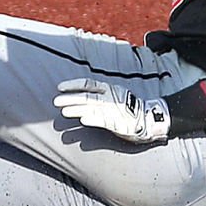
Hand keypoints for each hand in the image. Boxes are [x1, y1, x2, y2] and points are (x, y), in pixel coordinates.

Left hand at [53, 78, 168, 143]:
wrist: (148, 117)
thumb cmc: (129, 108)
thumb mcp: (115, 95)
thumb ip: (99, 95)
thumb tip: (80, 98)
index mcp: (109, 88)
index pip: (88, 83)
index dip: (73, 84)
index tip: (59, 87)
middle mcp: (110, 97)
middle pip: (87, 96)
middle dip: (71, 98)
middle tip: (56, 101)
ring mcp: (114, 109)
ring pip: (93, 108)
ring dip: (77, 109)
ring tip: (64, 112)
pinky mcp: (118, 122)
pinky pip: (104, 120)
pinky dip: (93, 119)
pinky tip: (83, 120)